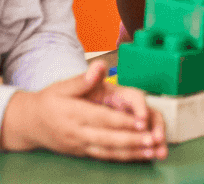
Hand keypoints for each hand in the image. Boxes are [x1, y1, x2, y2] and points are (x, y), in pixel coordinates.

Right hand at [0, 61, 166, 160]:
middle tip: (152, 139)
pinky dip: (124, 158)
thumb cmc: (48, 101)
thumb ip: (83, 79)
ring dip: (132, 153)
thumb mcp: (62, 86)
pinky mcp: (83, 152)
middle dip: (132, 140)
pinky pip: (105, 157)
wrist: (29, 124)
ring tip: (153, 151)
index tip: (141, 121)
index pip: (101, 118)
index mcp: (73, 113)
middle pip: (107, 138)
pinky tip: (141, 156)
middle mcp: (77, 132)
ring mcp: (80, 145)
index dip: (121, 121)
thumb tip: (99, 66)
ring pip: (108, 152)